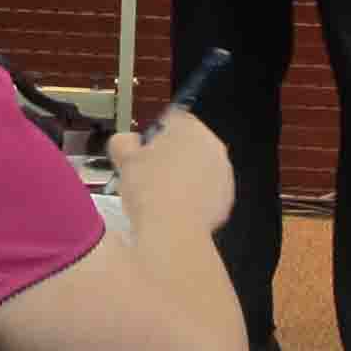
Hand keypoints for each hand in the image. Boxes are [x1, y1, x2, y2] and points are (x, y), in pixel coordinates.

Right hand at [106, 107, 234, 234]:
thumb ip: (124, 142)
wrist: (173, 231)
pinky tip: (175, 209)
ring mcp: (223, 173)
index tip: (144, 149)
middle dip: (171, 156)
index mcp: (190, 128)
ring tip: (161, 195)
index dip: (155, 134)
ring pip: (199, 168)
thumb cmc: (150, 191)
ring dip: (184, 177)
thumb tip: (127, 142)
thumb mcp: (124, 159)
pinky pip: (207, 191)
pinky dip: (194, 197)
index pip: (172, 119)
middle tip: (149, 174)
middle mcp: (213, 146)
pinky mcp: (226, 198)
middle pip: (188, 144)